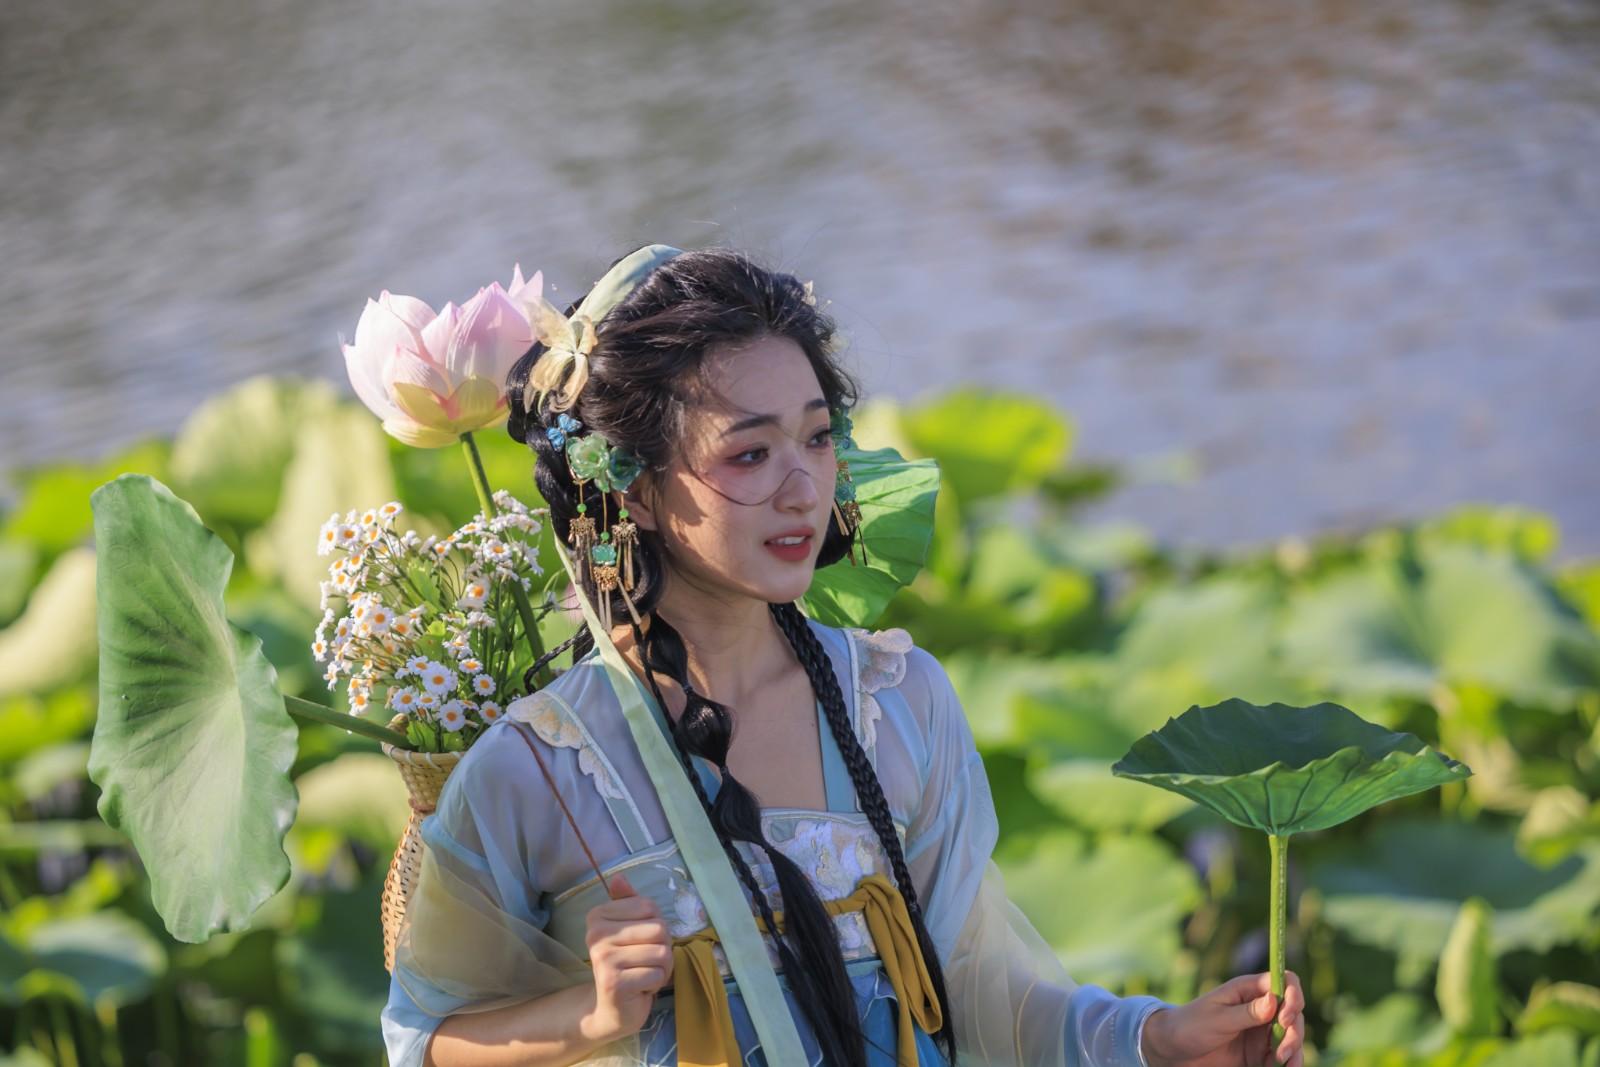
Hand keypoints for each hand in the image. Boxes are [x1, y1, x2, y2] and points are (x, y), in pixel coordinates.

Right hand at [580, 875, 674, 1041]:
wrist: (611, 1007)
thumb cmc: (626, 962)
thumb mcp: (629, 928)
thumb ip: (627, 902)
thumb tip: (618, 877)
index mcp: (598, 915)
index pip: (649, 906)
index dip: (657, 925)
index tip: (642, 942)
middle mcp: (595, 934)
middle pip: (659, 929)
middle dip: (663, 948)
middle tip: (646, 961)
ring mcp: (603, 959)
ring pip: (662, 953)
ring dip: (662, 968)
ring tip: (644, 974)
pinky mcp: (614, 982)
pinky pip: (656, 975)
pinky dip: (656, 984)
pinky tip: (640, 989)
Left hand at [1141, 972, 1305, 1066]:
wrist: (1174, 1050)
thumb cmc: (1191, 1026)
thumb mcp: (1218, 1019)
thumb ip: (1247, 1012)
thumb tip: (1275, 999)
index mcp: (1249, 990)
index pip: (1284, 982)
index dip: (1293, 996)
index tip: (1286, 1018)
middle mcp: (1260, 1008)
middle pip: (1294, 1013)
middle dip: (1294, 1031)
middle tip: (1281, 1051)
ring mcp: (1261, 1030)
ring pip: (1292, 1035)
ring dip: (1294, 1049)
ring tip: (1283, 1064)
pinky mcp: (1260, 1051)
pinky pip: (1283, 1055)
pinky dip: (1288, 1062)